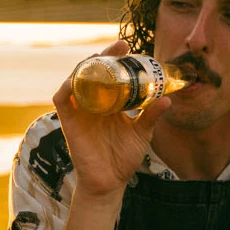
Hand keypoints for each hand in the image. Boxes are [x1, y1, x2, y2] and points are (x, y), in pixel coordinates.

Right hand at [52, 39, 170, 198]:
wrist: (110, 182)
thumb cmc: (123, 158)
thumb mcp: (142, 134)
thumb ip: (151, 116)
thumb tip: (168, 100)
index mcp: (110, 103)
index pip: (111, 75)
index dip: (117, 59)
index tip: (130, 48)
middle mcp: (94, 103)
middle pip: (94, 72)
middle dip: (105, 56)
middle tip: (120, 47)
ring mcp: (80, 111)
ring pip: (77, 80)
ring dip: (86, 65)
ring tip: (100, 56)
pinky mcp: (69, 121)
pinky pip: (62, 99)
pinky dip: (67, 86)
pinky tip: (76, 78)